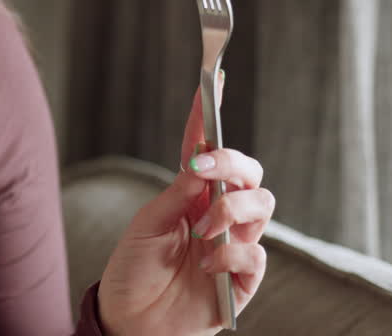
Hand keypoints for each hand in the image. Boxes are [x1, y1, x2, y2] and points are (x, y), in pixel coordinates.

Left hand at [96, 73, 274, 335]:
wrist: (130, 322)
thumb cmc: (133, 272)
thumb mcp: (146, 225)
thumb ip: (177, 194)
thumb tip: (201, 162)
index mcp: (191, 196)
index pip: (207, 150)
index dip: (211, 115)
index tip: (213, 80)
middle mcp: (218, 216)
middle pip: (249, 173)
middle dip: (234, 163)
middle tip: (206, 170)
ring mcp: (233, 246)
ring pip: (261, 206)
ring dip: (232, 210)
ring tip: (203, 231)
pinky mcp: (242, 281)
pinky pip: (257, 257)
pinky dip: (232, 256)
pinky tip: (206, 265)